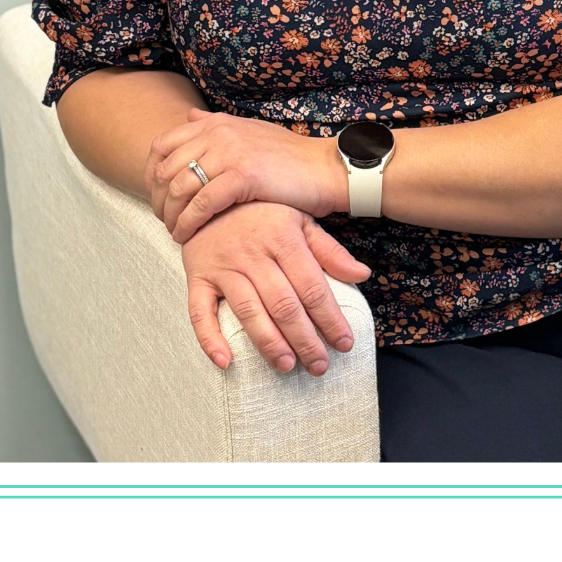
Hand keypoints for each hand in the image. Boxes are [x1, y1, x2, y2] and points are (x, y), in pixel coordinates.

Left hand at [146, 108, 344, 241]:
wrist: (324, 169)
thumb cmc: (288, 157)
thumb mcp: (248, 131)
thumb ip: (216, 126)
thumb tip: (189, 116)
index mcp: (216, 123)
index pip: (163, 145)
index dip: (153, 175)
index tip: (158, 197)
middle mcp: (218, 133)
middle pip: (166, 169)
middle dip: (158, 199)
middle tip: (165, 220)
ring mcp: (230, 152)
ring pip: (179, 188)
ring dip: (171, 215)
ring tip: (175, 232)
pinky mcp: (242, 175)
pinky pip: (201, 204)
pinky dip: (188, 223)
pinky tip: (187, 236)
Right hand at [181, 201, 370, 374]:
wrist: (209, 194)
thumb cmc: (262, 213)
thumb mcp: (299, 220)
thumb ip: (329, 250)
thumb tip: (363, 274)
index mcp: (283, 238)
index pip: (312, 286)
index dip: (330, 318)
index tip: (345, 343)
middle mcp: (254, 254)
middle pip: (283, 304)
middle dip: (305, 339)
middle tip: (320, 366)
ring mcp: (224, 267)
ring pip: (248, 311)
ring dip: (268, 342)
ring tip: (287, 366)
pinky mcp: (198, 278)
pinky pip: (200, 312)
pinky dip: (210, 339)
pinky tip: (225, 362)